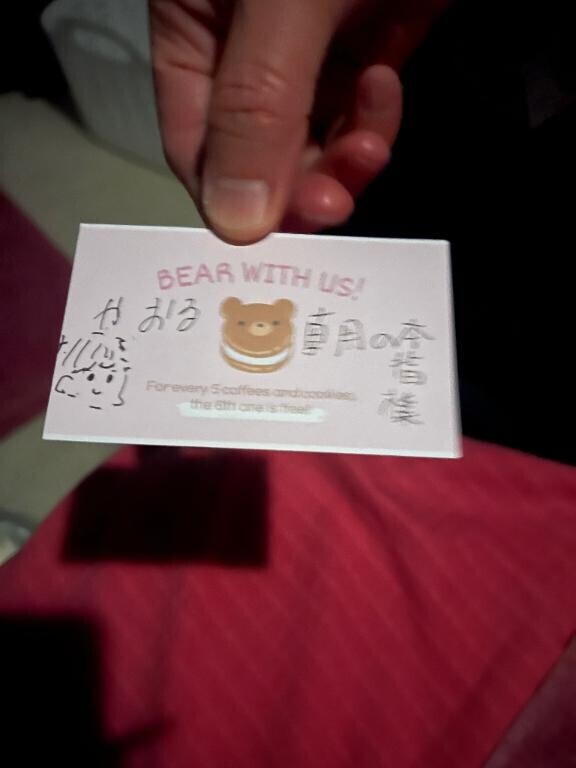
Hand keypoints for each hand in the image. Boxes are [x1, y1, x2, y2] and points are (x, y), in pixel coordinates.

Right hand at [150, 0, 447, 243]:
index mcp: (193, 21)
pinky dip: (372, 123)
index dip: (231, 194)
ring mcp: (306, 48)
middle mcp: (241, 44)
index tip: (272, 233)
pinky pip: (356, 115)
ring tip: (369, 147)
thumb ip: (258, 105)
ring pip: (310, 143)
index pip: (196, 140)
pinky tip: (383, 89)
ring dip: (341, 162)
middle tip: (333, 205)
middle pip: (256, 153)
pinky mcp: (364, 46)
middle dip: (297, 185)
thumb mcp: (284, 1)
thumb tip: (235, 222)